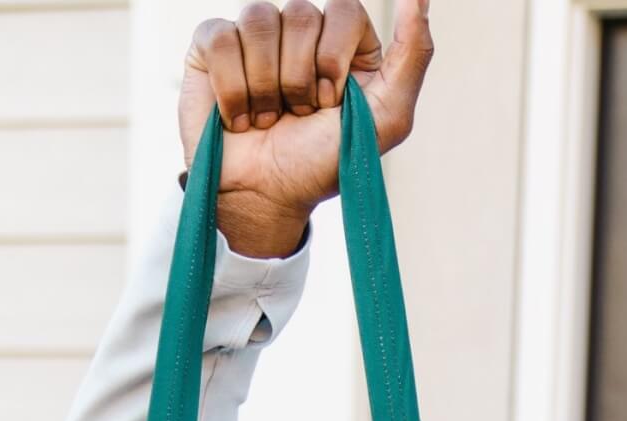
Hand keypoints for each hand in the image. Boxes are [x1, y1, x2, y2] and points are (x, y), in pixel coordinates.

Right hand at [178, 0, 432, 255]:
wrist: (266, 196)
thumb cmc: (325, 161)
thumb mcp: (388, 116)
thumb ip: (413, 54)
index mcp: (347, 43)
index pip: (345, 9)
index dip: (334, 58)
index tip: (332, 103)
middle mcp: (302, 32)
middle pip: (302, 14)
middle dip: (300, 78)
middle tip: (299, 115)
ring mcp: (256, 35)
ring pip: (260, 21)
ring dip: (267, 87)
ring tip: (270, 119)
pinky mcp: (212, 45)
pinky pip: (220, 37)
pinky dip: (233, 88)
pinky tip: (240, 116)